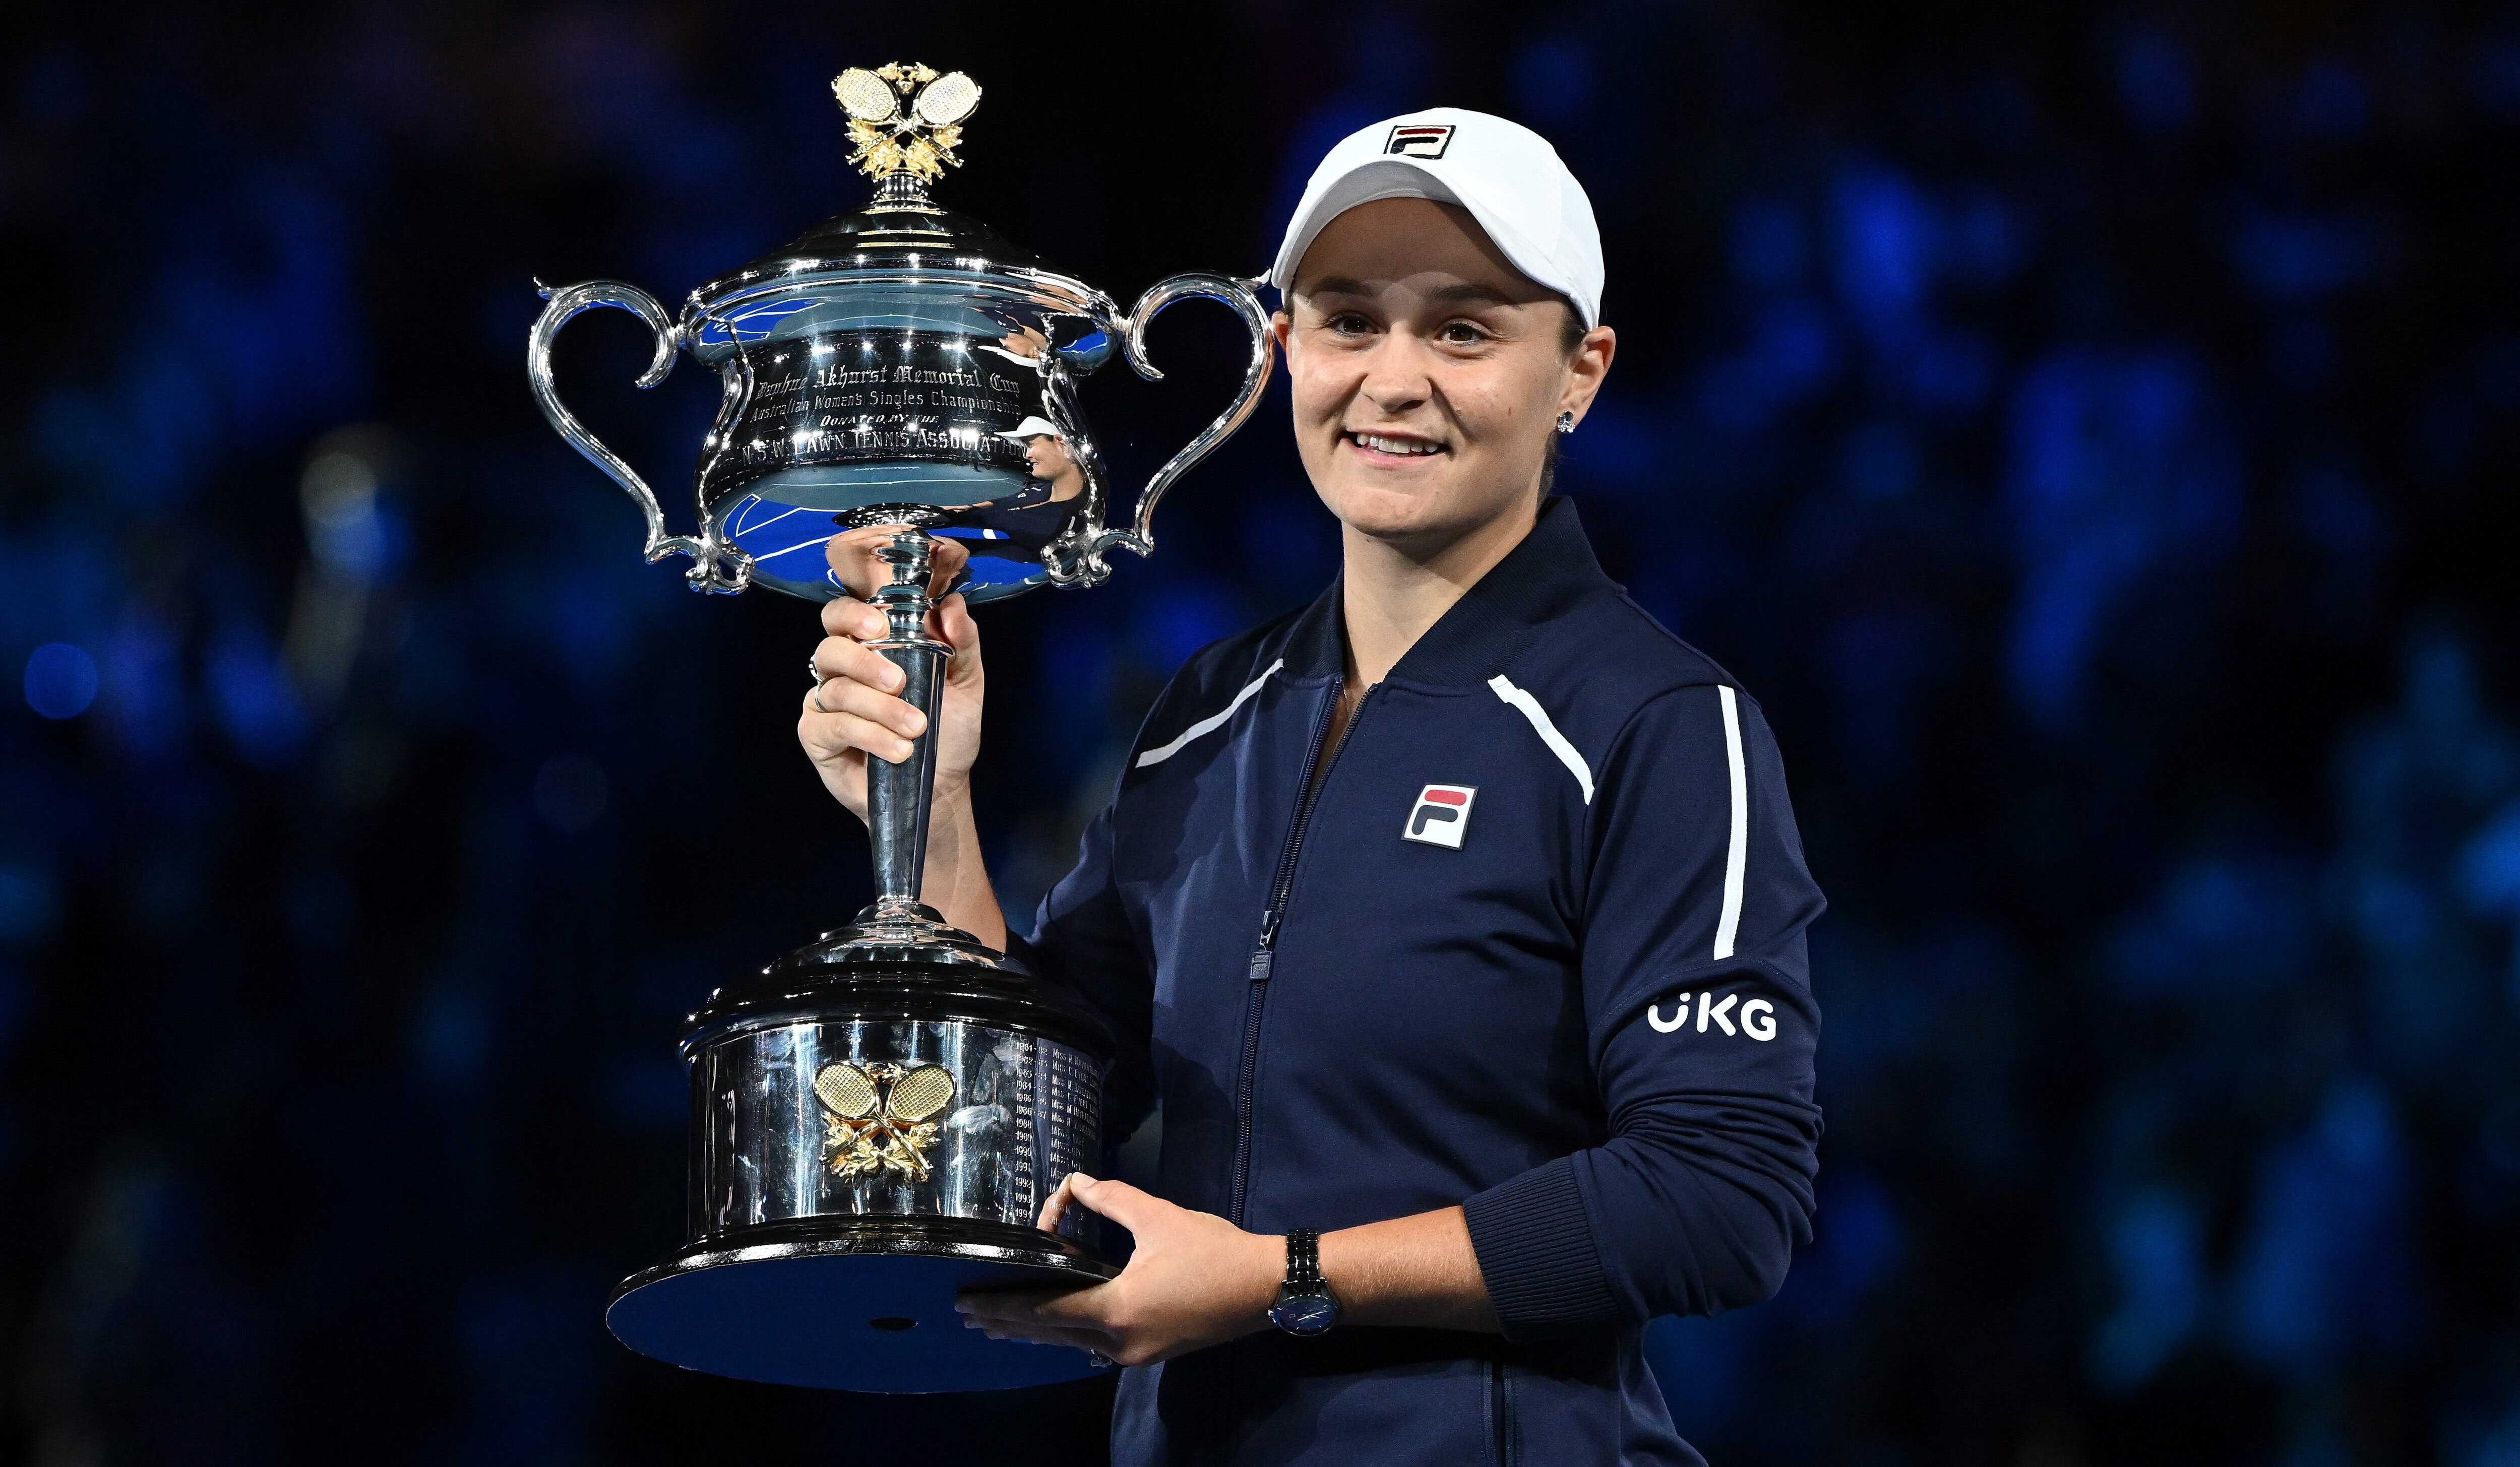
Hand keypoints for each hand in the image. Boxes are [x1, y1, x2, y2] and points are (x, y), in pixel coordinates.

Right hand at [799, 527, 981, 821]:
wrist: (941, 785)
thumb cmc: (949, 730)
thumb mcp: (966, 682)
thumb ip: (962, 641)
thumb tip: (952, 605)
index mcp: (871, 647)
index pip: (843, 615)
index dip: (853, 614)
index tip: (880, 627)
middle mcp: (841, 671)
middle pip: (831, 648)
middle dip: (865, 663)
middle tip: (900, 682)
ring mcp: (825, 702)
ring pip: (837, 690)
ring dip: (880, 709)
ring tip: (916, 728)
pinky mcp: (817, 736)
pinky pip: (834, 725)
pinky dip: (869, 735)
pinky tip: (897, 750)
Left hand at [954, 1174, 1279, 1366]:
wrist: (1265, 1288)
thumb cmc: (1213, 1251)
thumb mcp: (1157, 1216)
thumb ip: (1110, 1198)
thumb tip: (1074, 1182)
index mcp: (1116, 1310)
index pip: (1043, 1311)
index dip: (1001, 1306)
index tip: (966, 1304)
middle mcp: (1119, 1342)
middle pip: (1051, 1334)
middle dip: (1008, 1324)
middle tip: (970, 1317)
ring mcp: (1136, 1354)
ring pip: (1072, 1344)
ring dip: (1036, 1332)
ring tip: (1001, 1326)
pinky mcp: (1151, 1353)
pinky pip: (1095, 1346)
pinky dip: (1067, 1334)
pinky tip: (1058, 1327)